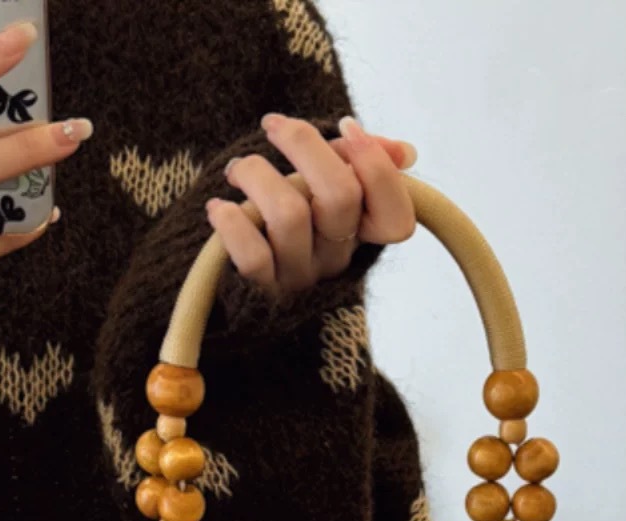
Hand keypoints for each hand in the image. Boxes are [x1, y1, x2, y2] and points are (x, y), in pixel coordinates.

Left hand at [205, 113, 416, 293]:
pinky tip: (221, 207)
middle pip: (341, 196)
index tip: (345, 127)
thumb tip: (404, 153)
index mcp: (359, 232)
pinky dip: (233, 223)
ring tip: (237, 169)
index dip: (377, 169)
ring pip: (290, 216)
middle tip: (273, 126)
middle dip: (305, 146)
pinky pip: (253, 256)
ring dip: (256, 175)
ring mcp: (300, 276)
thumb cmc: (280, 209)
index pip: (396, 219)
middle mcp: (336, 257)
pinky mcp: (262, 290)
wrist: (224, 269)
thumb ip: (356, 163)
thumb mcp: (321, 181)